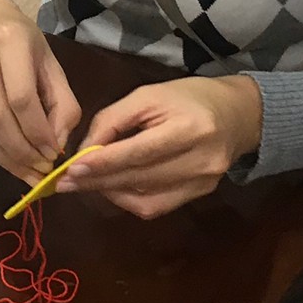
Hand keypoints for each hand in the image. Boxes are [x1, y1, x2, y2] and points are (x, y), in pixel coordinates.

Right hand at [0, 0, 81, 183]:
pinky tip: (11, 160)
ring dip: (6, 158)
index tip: (54, 154)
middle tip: (41, 171)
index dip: (37, 131)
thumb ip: (62, 104)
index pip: (21, 96)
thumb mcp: (51, 64)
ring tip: (28, 173)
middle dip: (22, 151)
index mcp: (10, 42)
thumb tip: (57, 145)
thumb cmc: (23, 43)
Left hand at [57, 76, 262, 218]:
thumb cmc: (187, 98)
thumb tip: (84, 151)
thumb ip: (114, 120)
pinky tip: (112, 188)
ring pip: (146, 197)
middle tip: (64, 182)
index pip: (139, 152)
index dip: (103, 163)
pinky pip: (157, 207)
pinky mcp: (201, 195)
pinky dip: (129, 199)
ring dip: (110, 191)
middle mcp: (201, 160)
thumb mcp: (148, 96)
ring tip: (84, 183)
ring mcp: (204, 183)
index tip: (71, 169)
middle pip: (140, 178)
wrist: (238, 115)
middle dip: (98, 181)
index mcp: (190, 127)